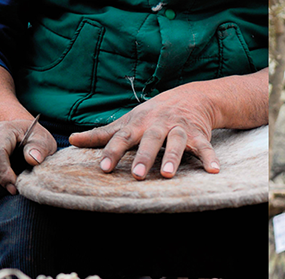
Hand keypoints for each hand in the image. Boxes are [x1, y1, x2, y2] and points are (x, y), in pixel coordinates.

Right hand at [0, 118, 56, 200]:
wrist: (25, 136)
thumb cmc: (33, 137)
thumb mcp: (42, 139)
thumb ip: (39, 148)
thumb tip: (33, 159)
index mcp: (1, 132)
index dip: (3, 174)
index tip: (14, 188)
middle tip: (15, 191)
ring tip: (10, 189)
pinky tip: (1, 191)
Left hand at [68, 81, 221, 179]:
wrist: (192, 96)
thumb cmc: (152, 114)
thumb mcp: (127, 121)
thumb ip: (101, 134)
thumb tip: (70, 140)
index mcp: (138, 124)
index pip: (122, 138)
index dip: (112, 152)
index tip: (103, 167)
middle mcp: (158, 125)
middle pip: (150, 140)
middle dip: (143, 157)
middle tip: (136, 176)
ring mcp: (179, 129)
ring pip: (176, 143)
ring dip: (172, 158)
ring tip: (167, 175)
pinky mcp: (198, 135)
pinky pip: (205, 147)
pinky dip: (210, 158)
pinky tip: (214, 171)